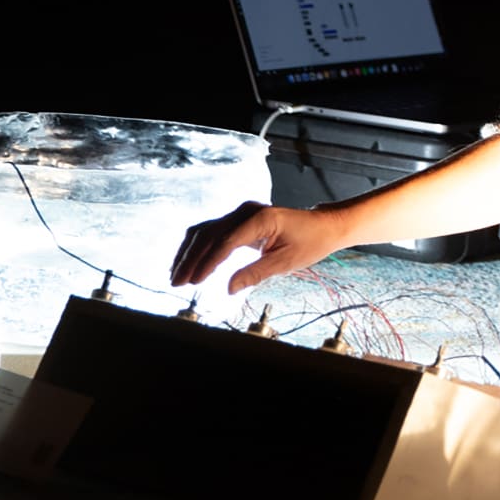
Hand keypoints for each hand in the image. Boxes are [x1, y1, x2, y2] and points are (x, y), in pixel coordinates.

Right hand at [169, 201, 343, 292]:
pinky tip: (189, 264)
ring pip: (205, 231)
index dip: (208, 263)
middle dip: (191, 260)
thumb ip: (256, 273)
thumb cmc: (310, 241)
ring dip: (189, 254)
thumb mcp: (286, 262)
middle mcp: (246, 211)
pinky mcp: (239, 220)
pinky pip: (212, 232)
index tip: (195, 281)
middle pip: (208, 234)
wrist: (322, 226)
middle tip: (178, 282)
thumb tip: (229, 288)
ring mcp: (241, 213)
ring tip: (177, 276)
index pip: (225, 241)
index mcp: (260, 218)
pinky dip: (199, 248)